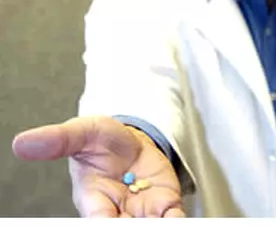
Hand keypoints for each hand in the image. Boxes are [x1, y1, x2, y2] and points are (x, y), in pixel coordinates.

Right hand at [12, 116, 184, 216]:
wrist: (131, 140)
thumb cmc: (102, 141)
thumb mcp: (82, 132)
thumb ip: (59, 139)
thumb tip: (22, 143)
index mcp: (93, 200)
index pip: (97, 220)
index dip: (103, 222)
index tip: (109, 218)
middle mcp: (118, 212)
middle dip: (133, 225)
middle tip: (140, 218)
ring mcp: (143, 210)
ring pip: (150, 227)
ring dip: (157, 225)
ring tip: (164, 219)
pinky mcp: (165, 203)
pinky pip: (173, 218)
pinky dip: (178, 220)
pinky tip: (179, 217)